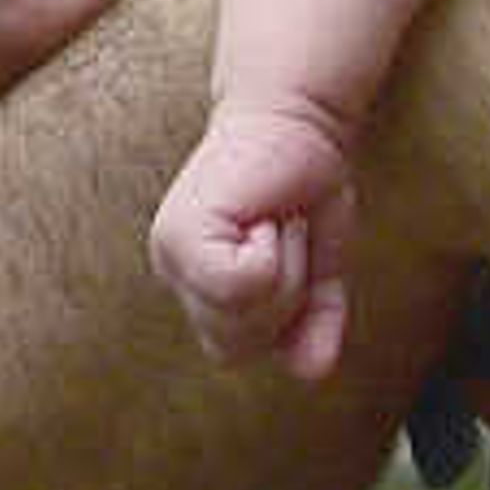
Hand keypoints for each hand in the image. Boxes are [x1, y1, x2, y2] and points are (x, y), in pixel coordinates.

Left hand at [150, 95, 360, 378]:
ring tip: (276, 221)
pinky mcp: (184, 233)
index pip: (236, 347)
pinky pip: (241, 286)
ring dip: (282, 271)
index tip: (290, 246)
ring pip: (239, 318)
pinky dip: (272, 255)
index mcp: (193, 281)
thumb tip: (314, 373)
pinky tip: (265, 215)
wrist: (297, 115)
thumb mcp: (318, 267)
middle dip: (283, 296)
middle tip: (285, 232)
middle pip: (235, 343)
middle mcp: (172, 268)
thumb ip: (312, 322)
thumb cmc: (302, 183)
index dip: (283, 311)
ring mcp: (172, 252)